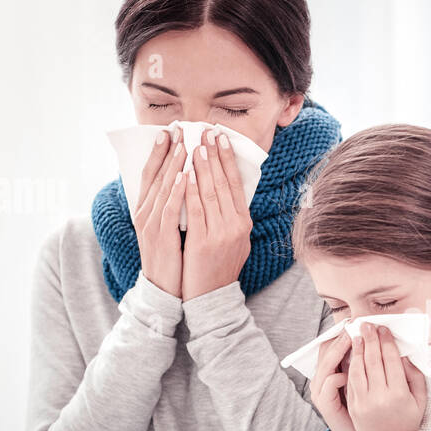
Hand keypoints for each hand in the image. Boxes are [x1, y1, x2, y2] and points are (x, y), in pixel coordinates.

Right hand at [132, 127, 188, 298]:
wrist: (164, 291)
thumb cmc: (172, 258)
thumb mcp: (170, 228)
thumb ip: (174, 207)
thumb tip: (185, 184)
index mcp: (147, 209)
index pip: (152, 174)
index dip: (160, 152)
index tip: (170, 131)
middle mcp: (145, 213)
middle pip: (155, 175)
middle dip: (167, 151)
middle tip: (177, 128)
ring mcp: (151, 225)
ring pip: (162, 188)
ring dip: (173, 165)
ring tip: (183, 144)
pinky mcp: (160, 238)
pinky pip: (169, 210)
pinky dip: (175, 192)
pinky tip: (183, 176)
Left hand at [181, 130, 253, 301]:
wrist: (213, 298)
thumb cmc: (219, 268)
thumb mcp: (235, 241)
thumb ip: (231, 217)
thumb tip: (226, 192)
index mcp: (244, 223)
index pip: (236, 184)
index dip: (228, 159)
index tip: (221, 139)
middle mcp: (236, 226)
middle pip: (225, 183)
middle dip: (215, 155)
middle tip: (207, 132)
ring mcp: (222, 233)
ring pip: (211, 192)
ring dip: (202, 166)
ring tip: (195, 145)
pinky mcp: (205, 242)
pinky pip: (196, 209)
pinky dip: (191, 189)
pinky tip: (186, 173)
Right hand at [310, 330, 355, 430]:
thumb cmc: (362, 408)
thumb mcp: (362, 383)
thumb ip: (363, 365)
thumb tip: (374, 343)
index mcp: (332, 371)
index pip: (333, 346)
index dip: (343, 333)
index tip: (357, 322)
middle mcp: (323, 378)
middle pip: (327, 351)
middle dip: (341, 337)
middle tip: (354, 325)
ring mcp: (321, 390)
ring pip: (326, 364)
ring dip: (338, 351)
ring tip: (352, 340)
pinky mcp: (324, 403)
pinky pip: (328, 385)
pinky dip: (337, 377)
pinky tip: (348, 372)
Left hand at [346, 322, 427, 430]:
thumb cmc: (408, 420)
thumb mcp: (420, 399)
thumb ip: (415, 376)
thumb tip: (403, 355)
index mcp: (399, 394)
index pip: (390, 361)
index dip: (386, 342)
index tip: (384, 330)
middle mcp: (380, 396)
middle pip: (373, 361)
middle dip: (370, 340)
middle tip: (368, 325)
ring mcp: (364, 401)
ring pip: (359, 369)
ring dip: (358, 350)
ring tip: (358, 336)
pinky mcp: (354, 406)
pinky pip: (352, 381)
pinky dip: (352, 365)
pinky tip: (353, 355)